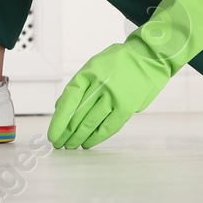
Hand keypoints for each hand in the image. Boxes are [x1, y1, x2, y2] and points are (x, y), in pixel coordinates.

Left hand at [48, 0, 202, 148]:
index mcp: (89, 72)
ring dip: (79, 138)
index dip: (59, 119)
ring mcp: (114, 96)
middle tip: (59, 144)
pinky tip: (88, 144)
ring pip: (91, 123)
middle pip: (78, 114)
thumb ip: (79, 85)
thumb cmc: (119, 61)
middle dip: (66, 132)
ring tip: (71, 146)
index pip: (68, 100)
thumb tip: (61, 107)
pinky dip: (96, 138)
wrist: (149, 56)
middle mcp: (100, 84)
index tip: (53, 133)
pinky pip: (108, 127)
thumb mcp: (94, 65)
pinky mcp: (127, 106)